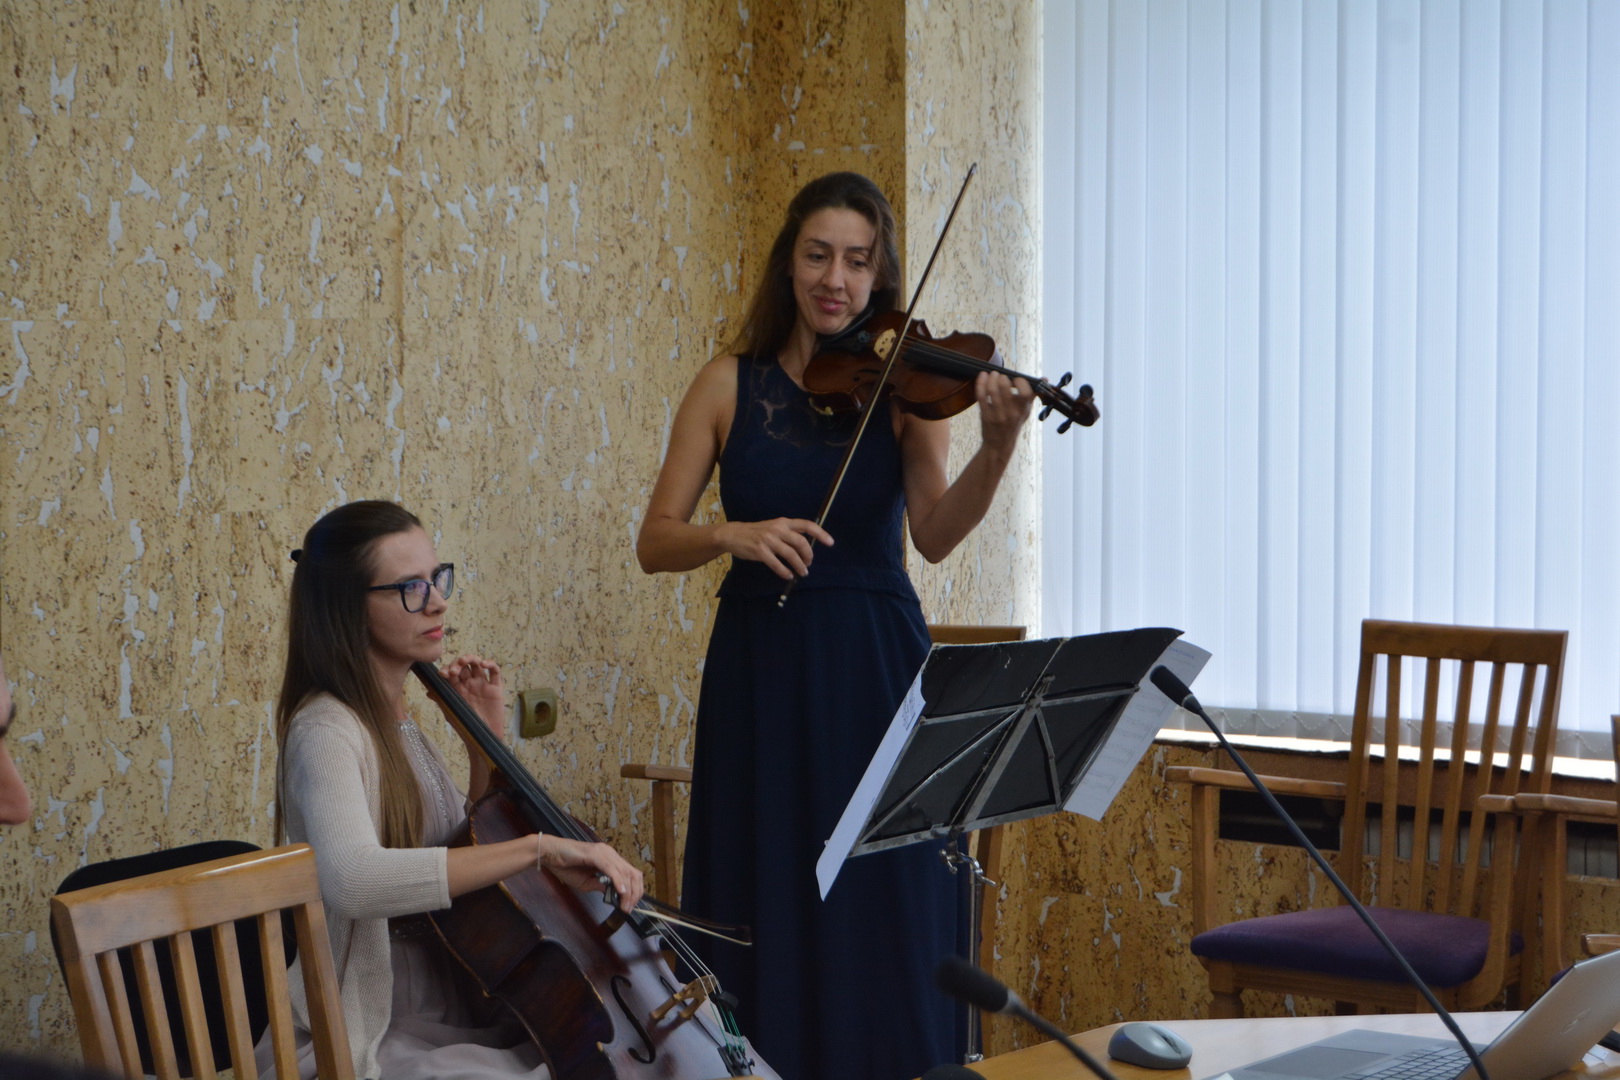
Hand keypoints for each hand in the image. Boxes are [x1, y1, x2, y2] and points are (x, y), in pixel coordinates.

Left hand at [440, 655, 505, 738]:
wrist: (481, 738)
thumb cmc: (465, 726)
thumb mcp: (450, 712)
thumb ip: (441, 700)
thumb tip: (428, 691)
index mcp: (458, 688)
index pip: (452, 672)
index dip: (447, 669)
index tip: (443, 674)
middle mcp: (470, 684)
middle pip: (464, 665)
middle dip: (457, 663)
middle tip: (453, 671)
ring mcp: (483, 685)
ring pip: (478, 664)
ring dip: (470, 658)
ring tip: (464, 661)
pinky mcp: (496, 688)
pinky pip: (495, 672)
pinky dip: (491, 664)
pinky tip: (484, 664)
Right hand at [536, 835, 645, 912]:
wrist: (550, 854)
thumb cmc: (565, 866)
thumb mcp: (587, 882)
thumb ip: (601, 886)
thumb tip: (614, 894)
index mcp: (610, 859)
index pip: (631, 874)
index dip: (635, 891)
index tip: (631, 905)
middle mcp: (610, 854)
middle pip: (632, 873)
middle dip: (634, 893)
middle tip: (629, 909)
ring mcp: (604, 852)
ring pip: (624, 872)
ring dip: (627, 891)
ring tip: (624, 905)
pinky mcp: (595, 854)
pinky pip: (610, 868)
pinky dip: (617, 881)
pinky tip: (620, 891)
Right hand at [716, 518, 834, 580]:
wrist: (733, 534)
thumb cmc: (756, 533)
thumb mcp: (773, 527)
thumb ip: (788, 534)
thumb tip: (805, 548)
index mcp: (783, 522)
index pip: (806, 525)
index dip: (820, 533)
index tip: (830, 543)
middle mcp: (777, 529)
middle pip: (801, 542)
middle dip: (808, 555)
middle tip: (809, 564)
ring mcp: (768, 540)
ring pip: (791, 554)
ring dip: (799, 566)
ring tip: (802, 573)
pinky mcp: (760, 551)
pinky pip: (777, 564)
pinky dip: (784, 571)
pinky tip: (788, 576)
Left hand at [975, 370, 1034, 456]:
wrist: (999, 444)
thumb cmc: (1014, 424)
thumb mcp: (1026, 411)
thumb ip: (1033, 394)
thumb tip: (1045, 379)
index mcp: (1023, 410)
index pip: (1025, 393)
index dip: (1020, 382)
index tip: (1016, 379)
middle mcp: (1011, 413)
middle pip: (1005, 388)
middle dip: (1002, 377)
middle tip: (1000, 375)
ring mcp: (997, 415)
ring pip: (992, 390)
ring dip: (990, 378)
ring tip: (992, 374)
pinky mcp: (985, 415)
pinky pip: (981, 396)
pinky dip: (980, 383)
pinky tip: (982, 376)